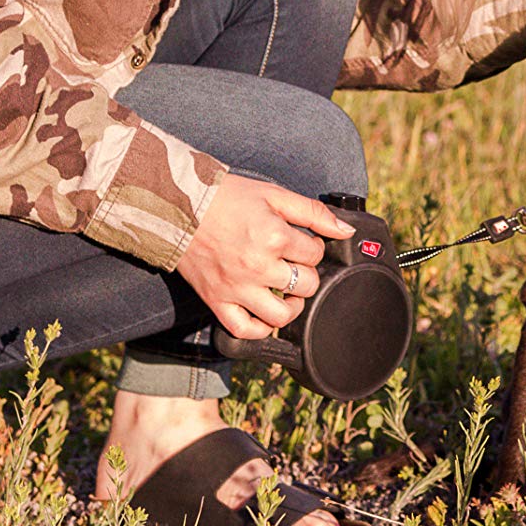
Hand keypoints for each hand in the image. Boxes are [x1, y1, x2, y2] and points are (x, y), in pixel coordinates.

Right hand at [178, 175, 352, 341]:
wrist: (179, 206)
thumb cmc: (225, 198)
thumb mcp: (273, 194)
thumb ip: (313, 212)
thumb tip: (346, 230)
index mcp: (273, 236)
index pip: (315, 254)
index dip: (314, 247)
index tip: (302, 242)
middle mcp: (257, 266)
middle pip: (306, 285)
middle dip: (307, 273)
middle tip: (295, 264)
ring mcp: (236, 288)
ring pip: (281, 316)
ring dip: (292, 306)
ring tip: (289, 293)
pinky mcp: (217, 301)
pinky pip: (245, 331)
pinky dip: (260, 329)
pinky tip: (266, 314)